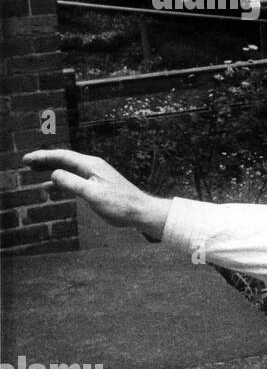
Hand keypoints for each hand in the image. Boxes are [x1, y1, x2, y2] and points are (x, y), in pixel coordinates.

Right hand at [22, 150, 170, 236]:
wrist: (140, 211)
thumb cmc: (120, 204)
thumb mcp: (93, 194)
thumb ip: (72, 183)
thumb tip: (53, 174)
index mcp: (92, 165)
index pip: (63, 156)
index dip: (43, 156)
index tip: (26, 159)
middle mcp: (93, 167)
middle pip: (64, 160)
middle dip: (45, 160)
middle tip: (25, 162)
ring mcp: (95, 176)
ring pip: (68, 170)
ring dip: (50, 170)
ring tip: (33, 172)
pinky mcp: (96, 185)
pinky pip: (74, 180)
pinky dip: (60, 182)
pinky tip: (49, 188)